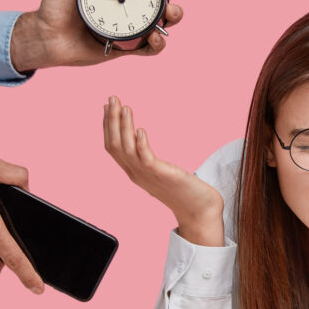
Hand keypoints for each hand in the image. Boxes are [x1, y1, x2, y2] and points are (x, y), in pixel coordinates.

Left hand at [9, 0, 184, 71]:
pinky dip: (159, 43)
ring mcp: (133, 24)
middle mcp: (130, 2)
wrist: (48, 39)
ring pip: (165, 18)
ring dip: (174, 13)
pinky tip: (154, 37)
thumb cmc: (53, 8)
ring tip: (168, 12)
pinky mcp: (130, 47)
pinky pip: (152, 47)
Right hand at [103, 96, 224, 245]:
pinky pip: (146, 159)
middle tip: (112, 98)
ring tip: (125, 107)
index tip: (108, 106)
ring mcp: (147, 176)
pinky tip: (141, 129)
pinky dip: (141, 143)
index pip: (113, 146)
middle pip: (114, 145)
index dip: (108, 126)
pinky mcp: (162, 176)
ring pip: (126, 149)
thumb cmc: (184, 190)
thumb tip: (142, 141)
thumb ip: (148, 158)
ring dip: (123, 126)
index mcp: (134, 171)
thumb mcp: (160, 171)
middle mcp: (136, 174)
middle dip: (111, 120)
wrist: (200, 210)